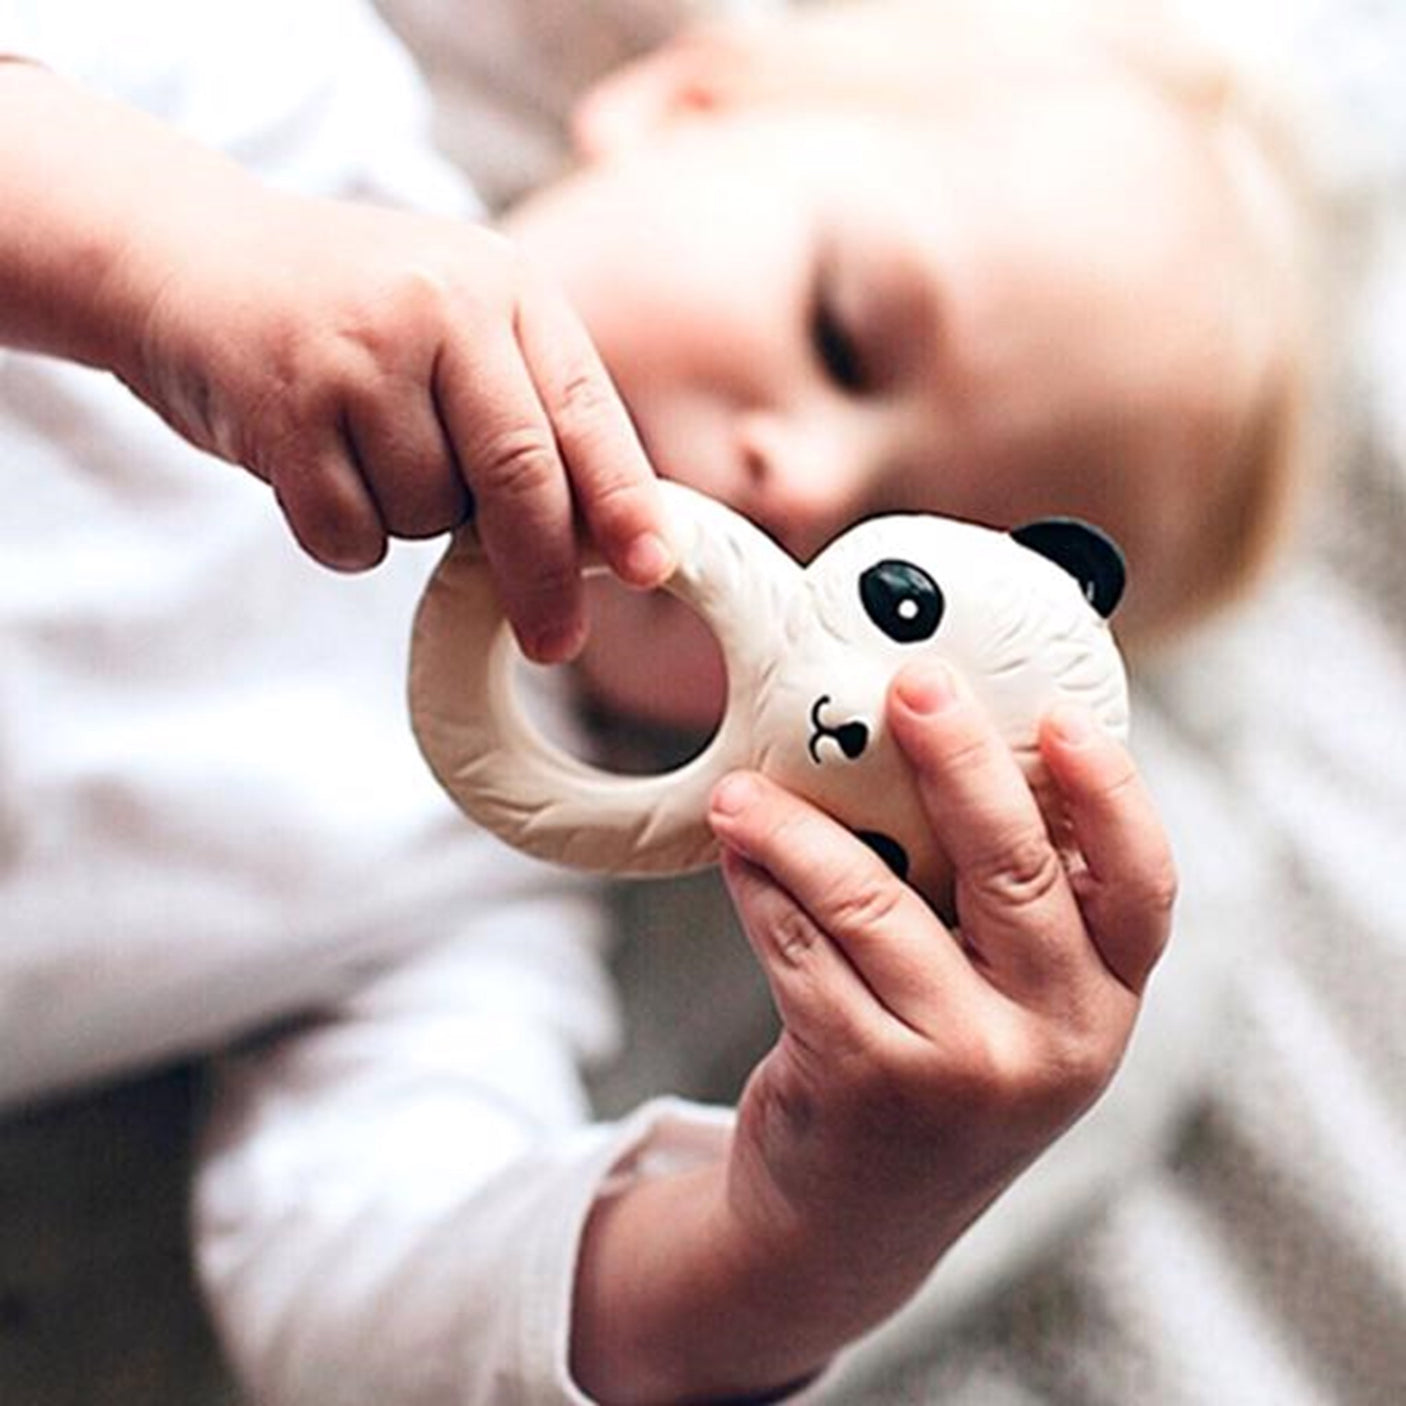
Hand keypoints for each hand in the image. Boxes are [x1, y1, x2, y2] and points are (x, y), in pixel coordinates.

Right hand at [118, 185, 670, 661]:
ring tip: (366, 449)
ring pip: (428, 514)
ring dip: (411, 520)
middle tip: (557, 642)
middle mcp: (439, 307)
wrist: (184, 257)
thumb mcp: (457, 315)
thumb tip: (602, 538)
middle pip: (520, 476)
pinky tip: (315, 468)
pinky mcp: (283, 410)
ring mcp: (357, 355)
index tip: (653, 569)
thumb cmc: (348, 311)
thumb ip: (527, 403)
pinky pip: (351, 534)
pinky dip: (346, 535)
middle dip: (542, 575)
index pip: (585, 412)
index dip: (624, 501)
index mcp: (504, 287)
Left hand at [708, 657, 1174, 1334]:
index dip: (1111, 792)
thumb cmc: (933, 1069)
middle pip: (1014, 868)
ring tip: (746, 789)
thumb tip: (942, 744)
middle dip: (958, 760)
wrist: (854, 1223)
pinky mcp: (866, 1080)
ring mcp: (962, 1066)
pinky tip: (735, 851)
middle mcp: (1056, 1039)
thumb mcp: (1005, 1006)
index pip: (1143, 885)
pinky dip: (760, 887)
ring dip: (799, 829)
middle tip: (909, 685)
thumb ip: (1001, 907)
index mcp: (1107, 1001)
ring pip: (873, 902)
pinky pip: (800, 948)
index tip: (1059, 713)